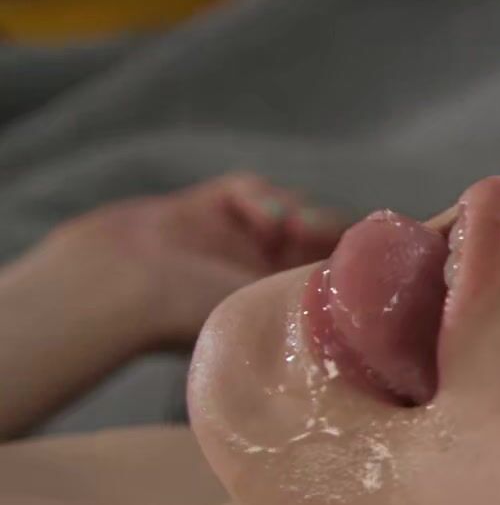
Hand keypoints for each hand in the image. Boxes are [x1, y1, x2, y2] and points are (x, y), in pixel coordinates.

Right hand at [30, 171, 350, 350]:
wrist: (117, 287)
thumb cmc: (193, 315)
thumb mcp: (273, 307)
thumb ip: (318, 289)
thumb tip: (371, 277)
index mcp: (282, 309)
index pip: (339, 277)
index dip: (362, 257)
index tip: (377, 247)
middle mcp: (262, 274)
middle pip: (322, 238)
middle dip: (333, 229)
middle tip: (333, 234)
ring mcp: (236, 239)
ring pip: (292, 210)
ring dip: (300, 212)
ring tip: (292, 229)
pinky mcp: (209, 208)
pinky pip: (249, 189)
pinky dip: (261, 195)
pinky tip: (262, 214)